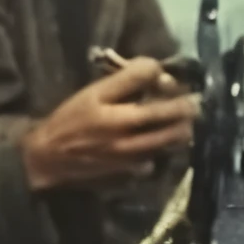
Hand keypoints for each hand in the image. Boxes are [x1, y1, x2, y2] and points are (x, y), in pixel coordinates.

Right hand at [20, 56, 198, 193]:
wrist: (50, 157)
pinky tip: (164, 143)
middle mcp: (125, 130)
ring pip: (171, 138)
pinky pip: (158, 157)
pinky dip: (165, 149)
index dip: (159, 73)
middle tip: (194, 101)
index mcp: (112, 105)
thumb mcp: (91, 93)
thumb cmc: (70, 119)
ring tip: (185, 121)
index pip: (146, 78)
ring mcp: (132, 153)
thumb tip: (155, 72)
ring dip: (182, 127)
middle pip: (169, 114)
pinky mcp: (132, 171)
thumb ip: (124, 82)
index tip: (164, 76)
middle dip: (186, 105)